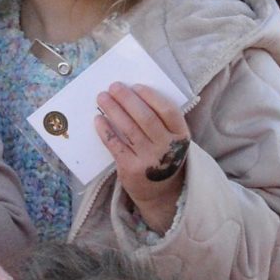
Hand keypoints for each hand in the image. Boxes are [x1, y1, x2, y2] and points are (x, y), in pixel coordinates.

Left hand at [98, 84, 191, 228]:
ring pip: (128, 128)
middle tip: (113, 86)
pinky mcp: (131, 169)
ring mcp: (149, 160)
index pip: (168, 111)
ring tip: (102, 97)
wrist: (162, 194)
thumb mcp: (172, 141)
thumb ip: (161, 122)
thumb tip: (133, 94)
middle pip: (145, 117)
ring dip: (113, 109)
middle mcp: (167, 148)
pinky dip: (105, 130)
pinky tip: (98, 119)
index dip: (151, 96)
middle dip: (127, 99)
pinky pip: (115, 144)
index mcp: (181, 137)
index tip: (136, 86)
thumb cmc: (164, 158)